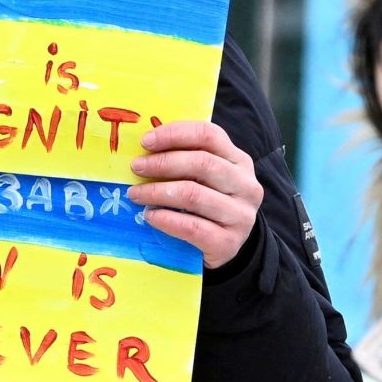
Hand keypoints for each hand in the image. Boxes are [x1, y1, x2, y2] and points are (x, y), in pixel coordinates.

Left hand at [130, 120, 262, 269]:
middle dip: (163, 163)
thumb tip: (146, 149)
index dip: (175, 134)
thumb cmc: (207, 206)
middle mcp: (246, 186)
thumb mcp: (205, 179)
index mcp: (239, 161)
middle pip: (202, 163)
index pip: (209, 136)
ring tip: (135, 194)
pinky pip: (192, 227)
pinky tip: (149, 216)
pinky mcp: (228, 242)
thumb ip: (186, 160)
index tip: (146, 141)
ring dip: (157, 192)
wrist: (224, 247)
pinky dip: (166, 220)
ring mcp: (240, 216)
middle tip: (137, 168)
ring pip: (194, 195)